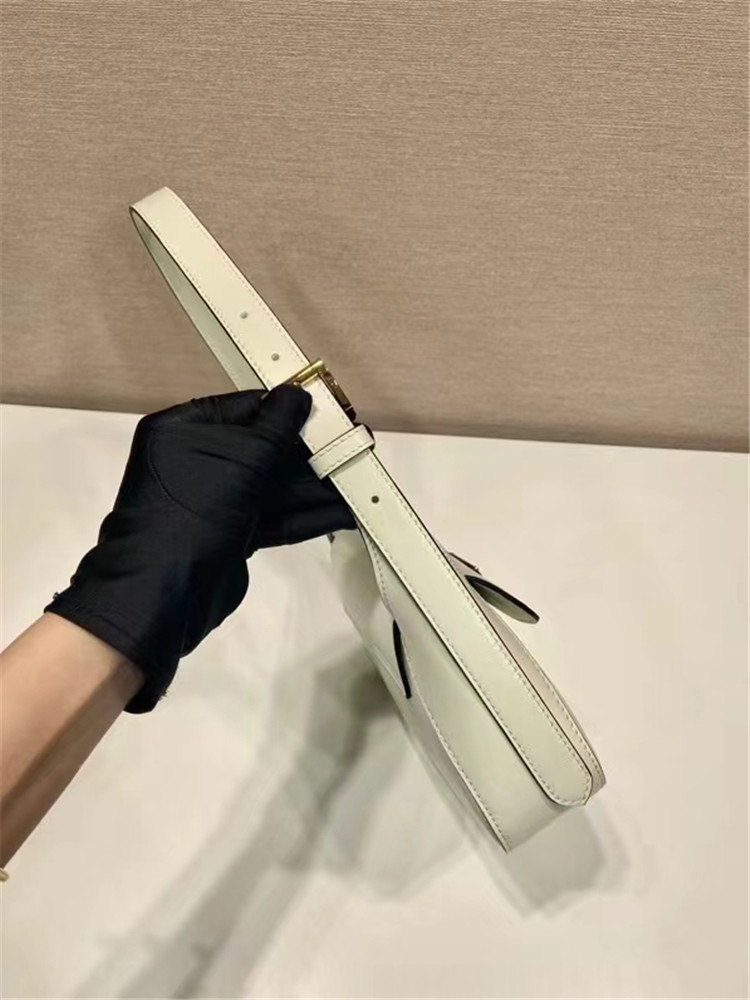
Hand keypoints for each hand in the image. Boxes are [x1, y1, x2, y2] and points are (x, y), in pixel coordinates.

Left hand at [46, 386, 355, 711]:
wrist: (165, 594)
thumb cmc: (194, 512)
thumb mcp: (240, 460)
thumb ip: (276, 426)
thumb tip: (298, 394)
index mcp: (183, 430)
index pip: (246, 408)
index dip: (289, 409)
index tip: (331, 411)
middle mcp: (197, 461)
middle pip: (264, 448)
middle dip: (310, 453)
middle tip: (354, 447)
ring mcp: (214, 500)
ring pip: (273, 485)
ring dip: (316, 486)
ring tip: (360, 484)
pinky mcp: (231, 533)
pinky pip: (274, 515)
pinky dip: (306, 514)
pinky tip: (344, 513)